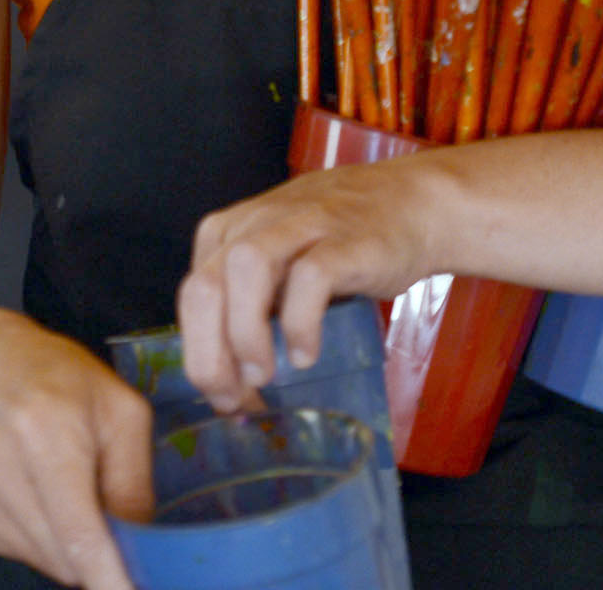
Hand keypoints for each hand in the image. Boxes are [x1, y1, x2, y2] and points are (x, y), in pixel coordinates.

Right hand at [0, 307, 153, 587]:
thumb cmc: (55, 379)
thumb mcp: (119, 408)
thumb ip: (135, 481)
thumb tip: (137, 551)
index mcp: (43, 427)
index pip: (78, 532)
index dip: (108, 577)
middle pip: (63, 556)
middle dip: (96, 552)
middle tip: (102, 509)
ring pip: (42, 560)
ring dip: (65, 545)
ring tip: (61, 487)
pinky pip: (14, 551)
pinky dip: (35, 537)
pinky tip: (30, 491)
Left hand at [177, 157, 438, 412]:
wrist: (409, 203)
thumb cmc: (338, 246)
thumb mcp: (282, 269)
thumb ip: (254, 307)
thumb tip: (233, 385)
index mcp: (229, 233)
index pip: (193, 297)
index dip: (198, 355)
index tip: (220, 398)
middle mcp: (253, 225)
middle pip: (206, 285)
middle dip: (209, 352)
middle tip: (232, 398)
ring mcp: (299, 227)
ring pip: (246, 269)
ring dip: (245, 332)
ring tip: (263, 377)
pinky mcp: (344, 241)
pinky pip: (310, 277)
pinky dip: (300, 321)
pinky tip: (306, 355)